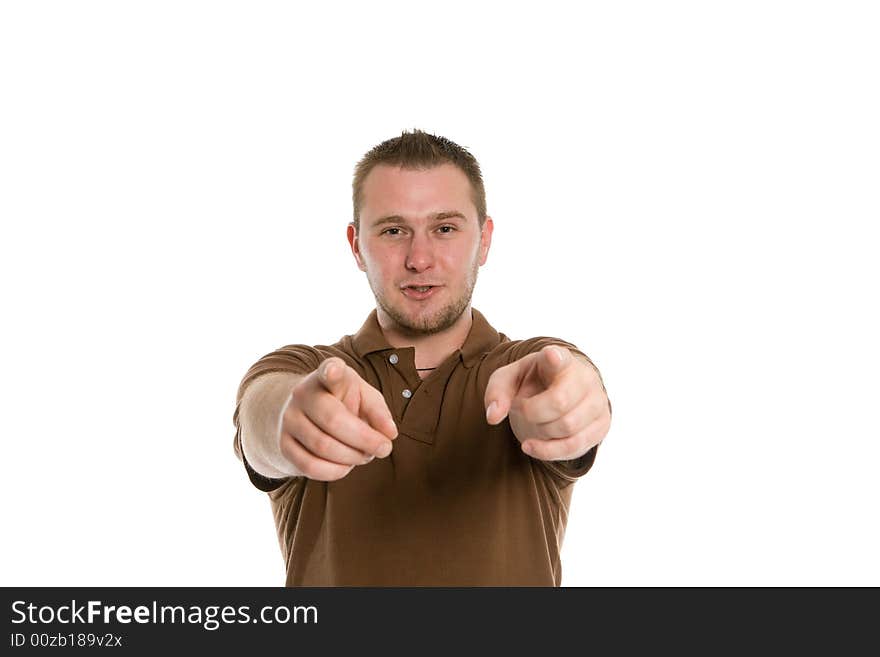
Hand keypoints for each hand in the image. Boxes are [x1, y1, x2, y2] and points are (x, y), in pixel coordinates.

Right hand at [281, 357, 398, 480]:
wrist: (305, 414)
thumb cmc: (344, 403)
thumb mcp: (364, 397)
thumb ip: (379, 412)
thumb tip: (390, 434)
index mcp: (328, 376)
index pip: (328, 371)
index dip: (332, 371)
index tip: (334, 370)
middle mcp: (303, 394)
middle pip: (333, 420)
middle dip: (365, 440)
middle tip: (384, 448)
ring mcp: (290, 419)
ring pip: (323, 447)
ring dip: (352, 457)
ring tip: (365, 455)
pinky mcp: (284, 445)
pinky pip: (310, 467)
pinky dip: (335, 471)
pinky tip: (347, 465)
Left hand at [484, 345, 609, 461]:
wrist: (559, 393)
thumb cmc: (532, 382)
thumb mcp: (509, 380)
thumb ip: (496, 392)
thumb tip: (493, 416)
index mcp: (559, 359)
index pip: (559, 357)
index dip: (555, 358)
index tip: (550, 356)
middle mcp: (585, 377)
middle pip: (558, 402)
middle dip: (532, 413)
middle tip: (521, 409)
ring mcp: (598, 401)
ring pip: (567, 426)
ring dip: (540, 431)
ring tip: (532, 422)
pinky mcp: (602, 425)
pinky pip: (574, 446)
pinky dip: (547, 450)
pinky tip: (531, 446)